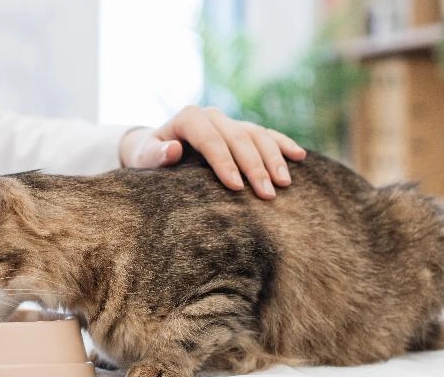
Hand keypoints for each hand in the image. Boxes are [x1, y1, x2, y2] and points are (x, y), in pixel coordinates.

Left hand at [119, 105, 306, 199]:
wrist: (155, 148)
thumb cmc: (148, 157)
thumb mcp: (144, 158)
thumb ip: (155, 155)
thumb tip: (173, 149)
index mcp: (189, 118)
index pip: (210, 139)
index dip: (224, 162)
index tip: (236, 188)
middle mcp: (213, 115)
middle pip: (239, 138)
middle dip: (255, 167)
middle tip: (268, 194)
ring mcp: (230, 121)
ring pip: (258, 135)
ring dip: (274, 158)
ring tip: (284, 184)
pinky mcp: (242, 130)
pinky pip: (267, 134)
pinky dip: (283, 144)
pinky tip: (299, 156)